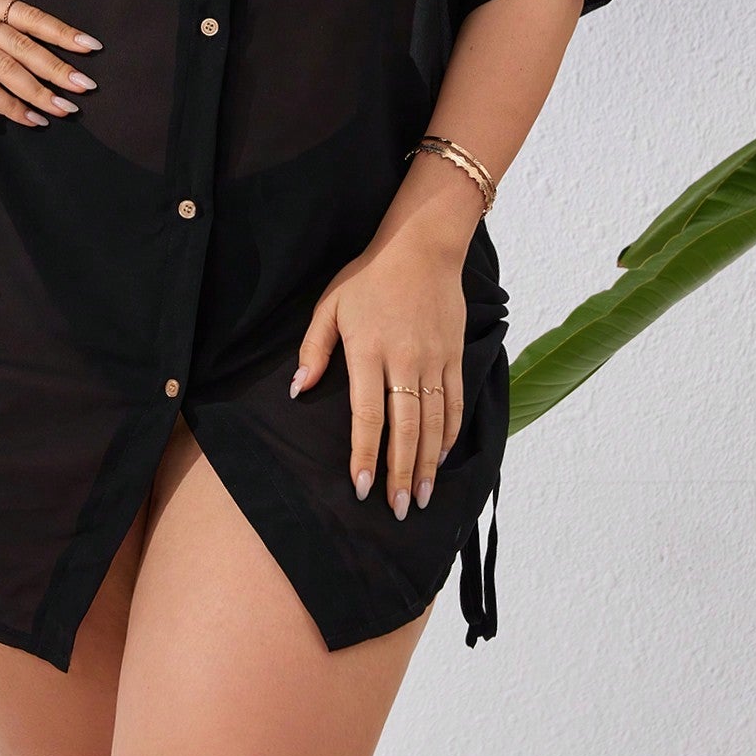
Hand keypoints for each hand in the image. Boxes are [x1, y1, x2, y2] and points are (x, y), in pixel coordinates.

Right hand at [0, 0, 101, 124]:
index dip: (62, 31)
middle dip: (58, 67)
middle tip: (86, 86)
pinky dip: (12, 107)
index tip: (92, 48)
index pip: (29, 14)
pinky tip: (32, 119)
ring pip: (7, 69)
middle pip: (23, 44)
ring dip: (40, 92)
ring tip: (66, 109)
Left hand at [289, 240, 467, 519]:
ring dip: (429, 462)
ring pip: (434, 421)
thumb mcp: (330, 304)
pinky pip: (455, 401)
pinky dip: (451, 432)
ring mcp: (434, 359)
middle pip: (406, 426)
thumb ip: (314, 348)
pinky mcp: (454, 354)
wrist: (421, 246)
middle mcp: (405, 359)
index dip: (366, 454)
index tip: (362, 487)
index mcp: (368, 350)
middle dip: (401, 472)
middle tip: (400, 509)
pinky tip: (443, 456)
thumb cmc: (368, 276)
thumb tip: (299, 389)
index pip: (367, 414)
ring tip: (423, 496)